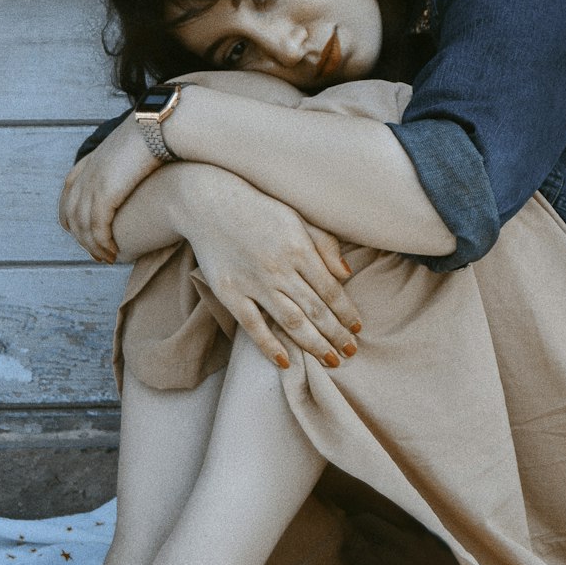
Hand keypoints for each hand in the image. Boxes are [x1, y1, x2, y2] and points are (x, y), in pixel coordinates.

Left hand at [59, 113, 159, 261]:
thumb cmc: (158, 133)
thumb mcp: (136, 144)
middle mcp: (86, 173)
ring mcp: (92, 184)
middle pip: (71, 214)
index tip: (80, 231)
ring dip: (93, 246)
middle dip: (81, 238)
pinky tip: (113, 252)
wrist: (161, 126)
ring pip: (82, 226)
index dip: (71, 215)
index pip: (68, 193)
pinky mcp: (104, 194)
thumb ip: (130, 157)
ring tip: (106, 258)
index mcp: (91, 160)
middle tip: (96, 253)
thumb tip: (143, 164)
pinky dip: (102, 244)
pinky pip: (96, 228)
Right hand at [175, 165, 362, 368]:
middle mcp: (279, 269)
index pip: (331, 290)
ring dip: (314, 344)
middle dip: (336, 335)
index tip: (358, 329)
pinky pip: (253, 326)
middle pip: (316, 310)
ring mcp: (253, 283)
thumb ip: (324, 244)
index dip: (347, 313)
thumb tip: (347, 274)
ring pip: (291, 322)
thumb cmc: (258, 209)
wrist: (207, 202)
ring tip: (331, 360)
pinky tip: (287, 361)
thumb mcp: (297, 217)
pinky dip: (270, 346)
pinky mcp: (230, 293)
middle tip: (350, 353)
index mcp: (299, 248)